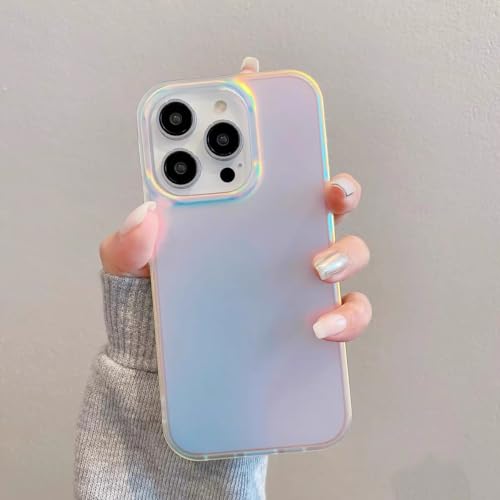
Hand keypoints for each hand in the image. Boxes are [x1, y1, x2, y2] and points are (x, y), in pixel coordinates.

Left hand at [99, 57, 370, 342]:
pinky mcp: (309, 319)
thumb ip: (129, 243)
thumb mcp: (131, 268)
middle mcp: (276, 239)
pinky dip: (344, 316)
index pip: (263, 167)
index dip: (269, 126)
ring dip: (345, 252)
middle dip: (338, 186)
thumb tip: (146, 215)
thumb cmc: (153, 304)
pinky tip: (319, 326)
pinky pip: (345, 312)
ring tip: (318, 267)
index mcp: (238, 214)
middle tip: (328, 188)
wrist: (160, 362)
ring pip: (347, 250)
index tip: (267, 91)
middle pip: (323, 201)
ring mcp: (297, 278)